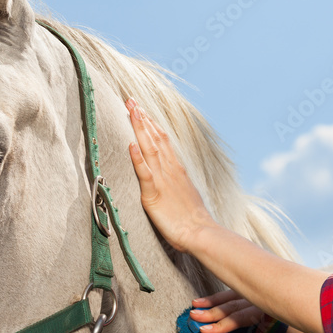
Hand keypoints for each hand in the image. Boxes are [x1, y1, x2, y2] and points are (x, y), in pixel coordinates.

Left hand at [127, 98, 216, 251]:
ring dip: (139, 129)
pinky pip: (145, 173)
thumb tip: (172, 173)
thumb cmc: (192, 218)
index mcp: (176, 169)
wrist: (200, 232)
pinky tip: (131, 145)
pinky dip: (138, 158)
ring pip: (150, 149)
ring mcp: (163, 180)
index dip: (151, 123)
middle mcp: (170, 169)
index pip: (162, 140)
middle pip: (155, 138)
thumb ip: (177, 180)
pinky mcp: (154, 194)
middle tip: (131, 100)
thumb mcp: (185, 193)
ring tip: (131, 111)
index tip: (141, 108)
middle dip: (142, 118)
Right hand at [191, 289, 327, 332]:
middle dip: (212, 312)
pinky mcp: (262, 294)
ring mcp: (263, 295)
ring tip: (196, 305)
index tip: (204, 331)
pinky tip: (212, 299)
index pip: (242, 318)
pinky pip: (240, 293)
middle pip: (234, 305)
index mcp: (270, 313)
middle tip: (193, 318)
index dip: (222, 325)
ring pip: (235, 296)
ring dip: (214, 301)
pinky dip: (225, 295)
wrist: (326, 317)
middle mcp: (265, 300)